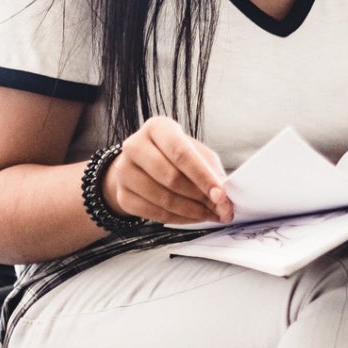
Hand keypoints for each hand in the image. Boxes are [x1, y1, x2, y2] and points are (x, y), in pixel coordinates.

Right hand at [103, 115, 232, 225]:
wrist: (140, 165)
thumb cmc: (174, 156)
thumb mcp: (196, 152)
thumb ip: (211, 170)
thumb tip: (224, 199)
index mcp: (157, 128)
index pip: (181, 153)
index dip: (203, 176)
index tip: (222, 195)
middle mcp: (135, 146)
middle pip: (171, 177)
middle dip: (201, 197)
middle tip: (221, 209)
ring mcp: (124, 171)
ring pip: (163, 198)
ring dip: (192, 211)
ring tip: (211, 214)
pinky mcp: (122, 195)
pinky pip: (154, 213)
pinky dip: (179, 219)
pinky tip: (194, 217)